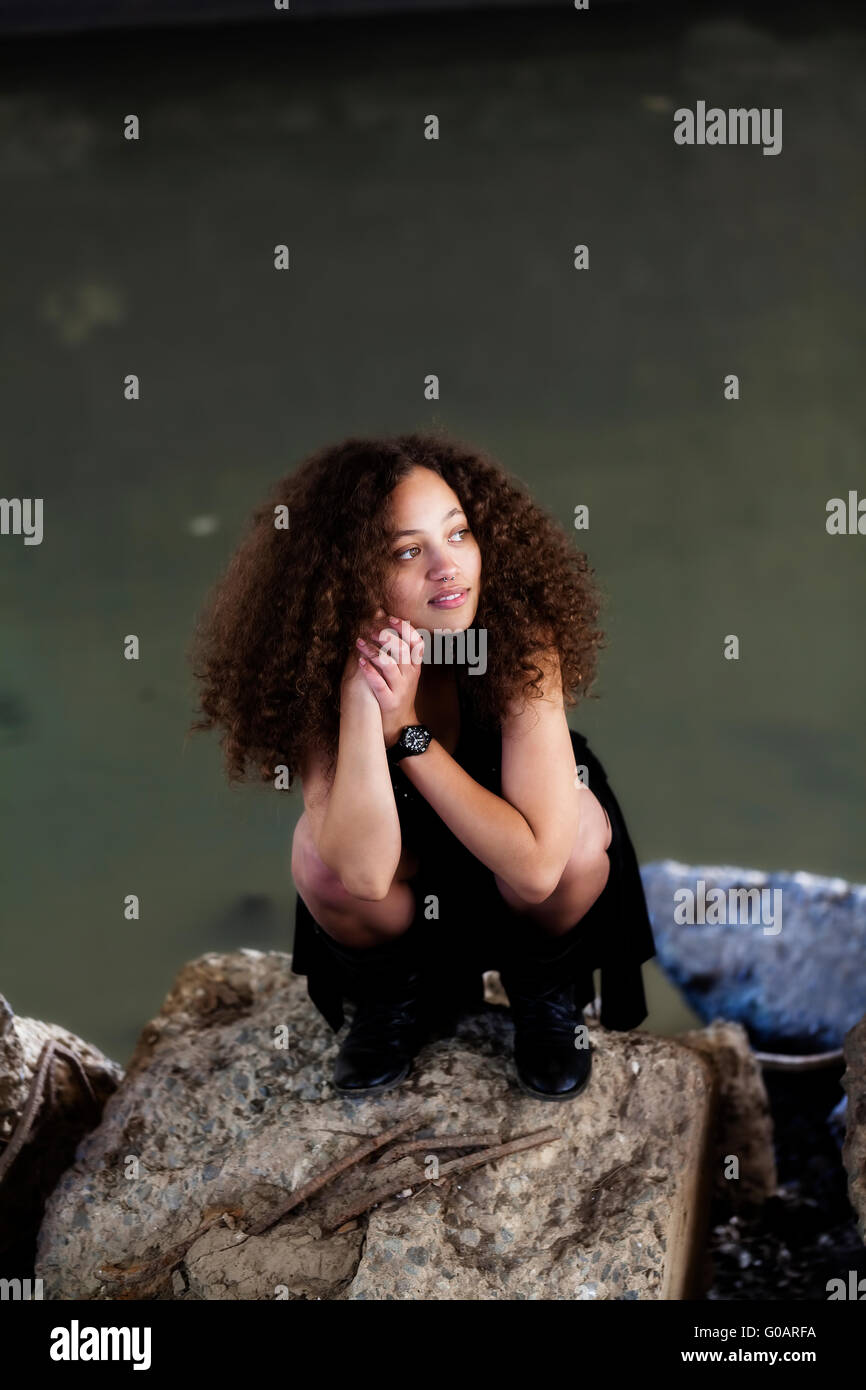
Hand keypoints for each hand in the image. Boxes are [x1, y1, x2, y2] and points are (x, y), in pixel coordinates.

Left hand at [355, 610, 425, 745]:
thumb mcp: (402, 669)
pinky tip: (360, 662)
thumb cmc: (398, 691)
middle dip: (385, 636)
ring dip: (373, 652)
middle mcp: (410, 675)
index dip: (405, 628)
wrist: (400, 724)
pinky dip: (370, 672)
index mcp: (414, 665)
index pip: (416, 642)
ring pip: (389, 665)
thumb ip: (395, 643)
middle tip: (369, 629)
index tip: (391, 618)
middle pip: (402, 650)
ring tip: (359, 643)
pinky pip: (380, 684)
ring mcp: (400, 688)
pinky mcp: (389, 700)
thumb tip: (382, 613)